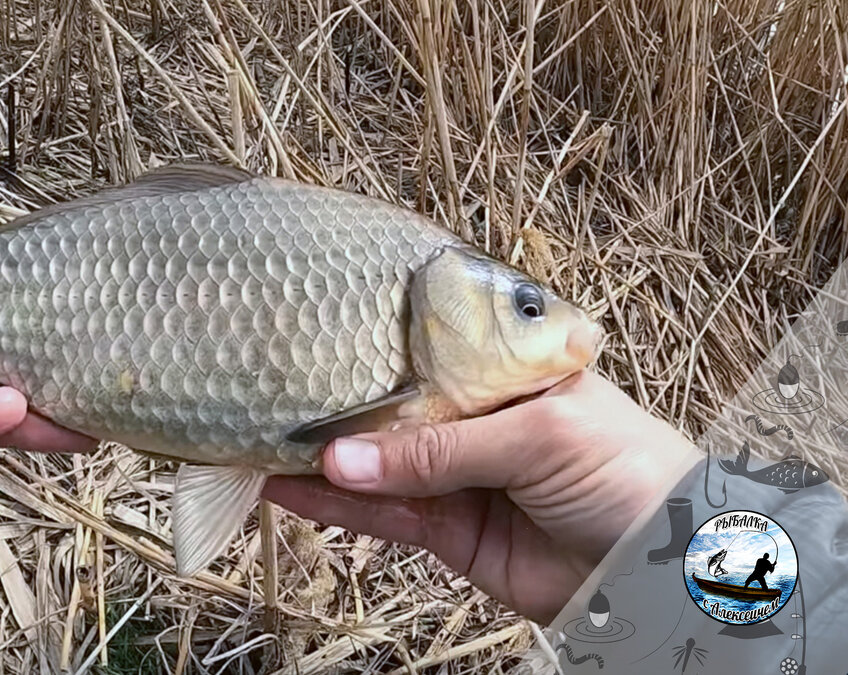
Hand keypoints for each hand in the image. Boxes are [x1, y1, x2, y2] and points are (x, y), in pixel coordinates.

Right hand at [262, 370, 697, 623]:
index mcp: (509, 370)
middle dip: (337, 401)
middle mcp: (478, 416)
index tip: (315, 332)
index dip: (376, 344)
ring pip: (378, 462)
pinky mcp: (448, 531)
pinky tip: (286, 488)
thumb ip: (440, 448)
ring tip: (259, 440)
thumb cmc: (629, 472)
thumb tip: (342, 458)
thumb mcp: (538, 435)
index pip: (430, 347)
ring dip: (321, 457)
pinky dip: (336, 505)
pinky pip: (382, 514)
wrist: (665, 573)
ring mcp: (460, 475)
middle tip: (270, 391)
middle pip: (394, 405)